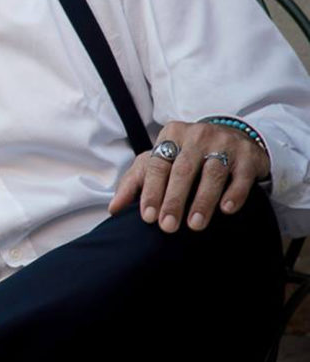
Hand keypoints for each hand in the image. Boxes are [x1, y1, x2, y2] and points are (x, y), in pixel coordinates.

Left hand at [107, 119, 270, 232]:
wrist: (233, 138)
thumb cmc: (188, 155)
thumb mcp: (161, 161)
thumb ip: (136, 182)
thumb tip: (114, 208)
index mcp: (172, 134)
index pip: (158, 164)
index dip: (152, 191)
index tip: (147, 217)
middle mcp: (198, 135)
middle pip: (183, 169)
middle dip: (174, 200)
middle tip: (168, 227)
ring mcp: (225, 143)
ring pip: (213, 173)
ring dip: (203, 200)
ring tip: (195, 225)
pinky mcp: (248, 156)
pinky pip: (241, 176)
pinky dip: (234, 193)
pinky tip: (226, 210)